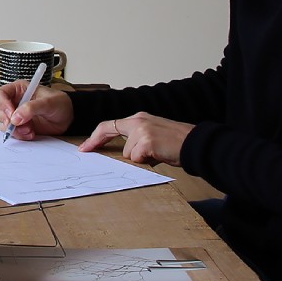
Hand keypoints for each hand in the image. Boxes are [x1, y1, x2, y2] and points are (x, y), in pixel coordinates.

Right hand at [0, 81, 72, 140]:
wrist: (69, 118)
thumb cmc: (60, 104)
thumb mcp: (48, 102)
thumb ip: (31, 108)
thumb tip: (16, 117)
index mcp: (19, 89)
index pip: (0, 94)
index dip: (2, 104)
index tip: (11, 113)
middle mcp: (14, 102)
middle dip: (6, 119)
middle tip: (17, 124)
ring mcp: (16, 115)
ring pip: (2, 123)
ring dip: (14, 129)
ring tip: (29, 129)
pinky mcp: (20, 127)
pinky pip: (11, 133)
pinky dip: (19, 136)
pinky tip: (31, 133)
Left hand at [79, 112, 193, 166]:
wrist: (196, 143)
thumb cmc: (177, 143)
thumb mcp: (154, 136)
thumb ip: (137, 141)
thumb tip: (124, 156)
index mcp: (139, 119)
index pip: (110, 125)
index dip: (96, 136)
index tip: (85, 146)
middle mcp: (138, 121)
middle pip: (110, 133)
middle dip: (99, 143)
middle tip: (86, 150)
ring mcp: (141, 130)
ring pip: (127, 153)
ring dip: (139, 159)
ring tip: (156, 154)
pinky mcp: (146, 141)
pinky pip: (137, 159)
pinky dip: (146, 162)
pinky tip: (159, 156)